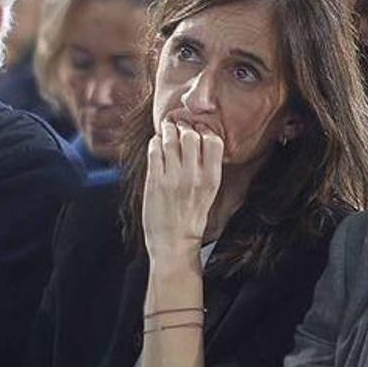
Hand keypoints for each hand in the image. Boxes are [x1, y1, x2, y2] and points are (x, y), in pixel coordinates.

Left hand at [142, 121, 222, 261]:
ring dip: (167, 130)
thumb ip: (206, 168)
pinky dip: (154, 143)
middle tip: (178, 124)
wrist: (174, 242)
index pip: (214, 141)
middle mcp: (194, 177)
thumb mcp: (208, 192)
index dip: (204, 129)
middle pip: (191, 136)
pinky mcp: (155, 182)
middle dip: (183, 126)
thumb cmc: (191, 217)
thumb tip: (199, 141)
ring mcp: (173, 179)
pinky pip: (154, 152)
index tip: (197, 127)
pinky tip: (156, 143)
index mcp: (212, 179)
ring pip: (170, 140)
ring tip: (166, 129)